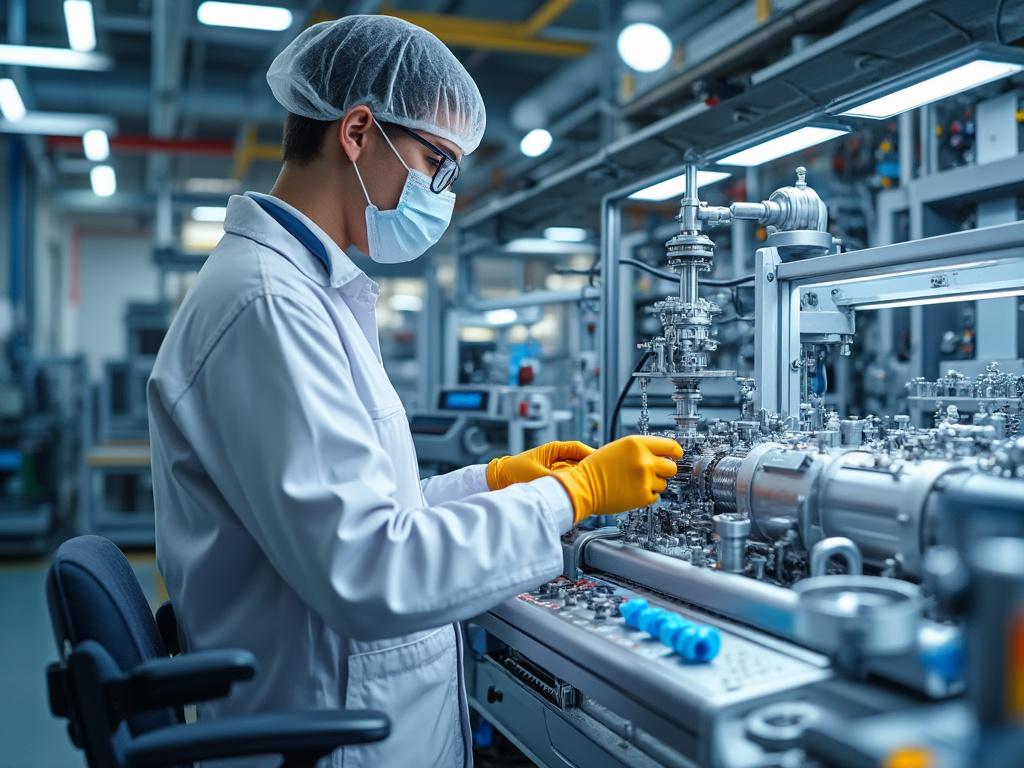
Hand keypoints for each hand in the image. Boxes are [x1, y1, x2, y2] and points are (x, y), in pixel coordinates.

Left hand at [486, 441, 595, 489]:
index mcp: (553, 449)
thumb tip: (569, 486)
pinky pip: (568, 480)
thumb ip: (554, 480)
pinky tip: (580, 493)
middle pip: (580, 460)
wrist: (498, 479)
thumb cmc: (513, 472)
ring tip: (594, 486)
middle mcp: (556, 457)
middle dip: (590, 468)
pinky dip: (574, 485)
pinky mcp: (552, 478)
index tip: (602, 462)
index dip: (591, 454)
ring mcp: (555, 467)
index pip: (578, 448)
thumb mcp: (536, 475)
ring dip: (582, 478)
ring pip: (575, 471)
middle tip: (602, 477)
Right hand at [552, 435, 681, 523]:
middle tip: (650, 474)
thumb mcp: (618, 448)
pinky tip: (631, 492)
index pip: (670, 446)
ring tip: (633, 484)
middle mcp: (644, 459)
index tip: (676, 456)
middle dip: (663, 471)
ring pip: (663, 484)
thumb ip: (640, 450)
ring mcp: (645, 478)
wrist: (582, 487)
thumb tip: (662, 455)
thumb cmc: (596, 468)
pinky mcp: (643, 496)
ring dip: (652, 485)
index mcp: (637, 443)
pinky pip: (655, 497)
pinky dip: (645, 497)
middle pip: (671, 467)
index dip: (676, 452)